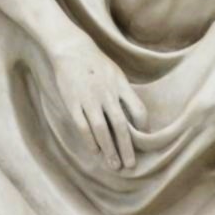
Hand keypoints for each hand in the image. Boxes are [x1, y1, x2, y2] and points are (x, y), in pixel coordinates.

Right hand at [47, 39, 144, 170]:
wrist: (71, 49)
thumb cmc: (96, 62)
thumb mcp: (116, 73)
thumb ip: (125, 93)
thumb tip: (135, 117)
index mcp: (121, 85)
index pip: (138, 110)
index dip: (142, 129)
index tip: (143, 142)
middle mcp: (107, 94)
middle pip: (121, 126)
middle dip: (127, 148)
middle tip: (130, 165)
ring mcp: (89, 99)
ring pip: (102, 130)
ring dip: (109, 150)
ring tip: (114, 165)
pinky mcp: (73, 103)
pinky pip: (83, 126)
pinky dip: (90, 141)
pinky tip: (95, 152)